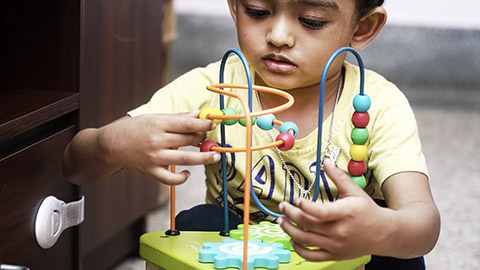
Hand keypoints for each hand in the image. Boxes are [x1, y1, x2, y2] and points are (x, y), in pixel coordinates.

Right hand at [98, 111, 220, 184]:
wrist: (110, 145)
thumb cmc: (133, 129)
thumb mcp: (154, 118)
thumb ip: (177, 118)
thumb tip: (197, 114)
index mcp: (158, 124)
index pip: (188, 124)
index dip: (204, 124)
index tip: (213, 124)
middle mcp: (157, 141)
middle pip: (189, 140)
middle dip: (204, 138)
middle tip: (211, 138)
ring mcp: (154, 158)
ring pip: (186, 160)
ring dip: (204, 158)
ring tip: (215, 156)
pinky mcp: (151, 172)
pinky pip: (171, 179)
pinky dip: (182, 178)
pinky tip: (188, 172)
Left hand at [278, 159, 393, 260]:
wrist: (384, 234)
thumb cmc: (368, 211)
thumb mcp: (354, 191)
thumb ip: (338, 177)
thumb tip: (325, 161)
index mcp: (345, 213)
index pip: (320, 212)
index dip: (305, 206)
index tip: (297, 200)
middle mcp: (339, 231)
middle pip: (308, 224)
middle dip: (290, 214)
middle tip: (282, 206)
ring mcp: (336, 245)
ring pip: (306, 240)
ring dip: (289, 230)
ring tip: (281, 221)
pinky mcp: (334, 254)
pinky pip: (312, 256)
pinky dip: (299, 249)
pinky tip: (293, 239)